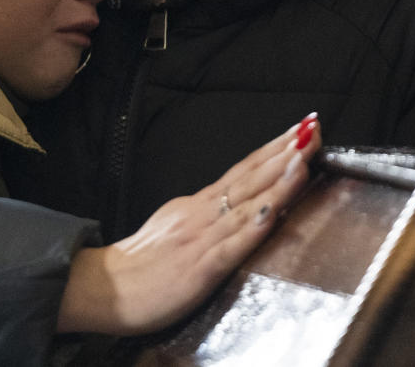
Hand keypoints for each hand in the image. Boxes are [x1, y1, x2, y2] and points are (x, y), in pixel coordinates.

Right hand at [56, 113, 320, 335]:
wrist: (103, 288)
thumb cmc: (137, 265)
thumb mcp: (171, 227)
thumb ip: (201, 216)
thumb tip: (231, 206)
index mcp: (195, 205)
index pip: (242, 171)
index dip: (272, 149)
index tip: (298, 129)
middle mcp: (201, 214)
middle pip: (249, 176)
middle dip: (284, 151)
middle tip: (311, 127)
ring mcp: (201, 239)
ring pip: (246, 204)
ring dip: (278, 180)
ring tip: (303, 157)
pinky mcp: (200, 268)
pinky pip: (232, 246)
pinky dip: (254, 228)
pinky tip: (273, 213)